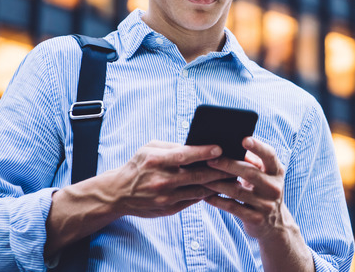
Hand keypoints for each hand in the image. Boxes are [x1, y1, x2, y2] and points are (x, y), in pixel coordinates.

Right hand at [110, 140, 232, 217]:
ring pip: (199, 190)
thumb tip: (199, 146)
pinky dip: (207, 194)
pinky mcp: (169, 209)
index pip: (185, 155)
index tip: (221, 148)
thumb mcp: (150, 149)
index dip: (204, 151)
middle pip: (198, 175)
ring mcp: (166, 197)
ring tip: (233, 177)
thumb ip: (173, 147)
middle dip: (219, 170)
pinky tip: (218, 188)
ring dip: (217, 184)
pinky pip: (193, 200)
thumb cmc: (138, 166)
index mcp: (157, 161)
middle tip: (236, 165)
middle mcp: (162, 180)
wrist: (118, 193)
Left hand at [203, 137, 292, 240]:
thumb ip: (251, 161)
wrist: (274, 224)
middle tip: (209, 160)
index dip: (258, 147)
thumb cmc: (262, 190)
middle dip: (227, 165)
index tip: (243, 139)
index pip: (269, 155)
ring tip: (201, 177)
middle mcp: (274, 187)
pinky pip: (232, 207)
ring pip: (237, 191)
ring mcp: (266, 204)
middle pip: (249, 172)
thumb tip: (228, 146)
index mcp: (276, 171)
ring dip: (216, 183)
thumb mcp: (264, 175)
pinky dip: (217, 200)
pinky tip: (205, 195)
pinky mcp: (256, 218)